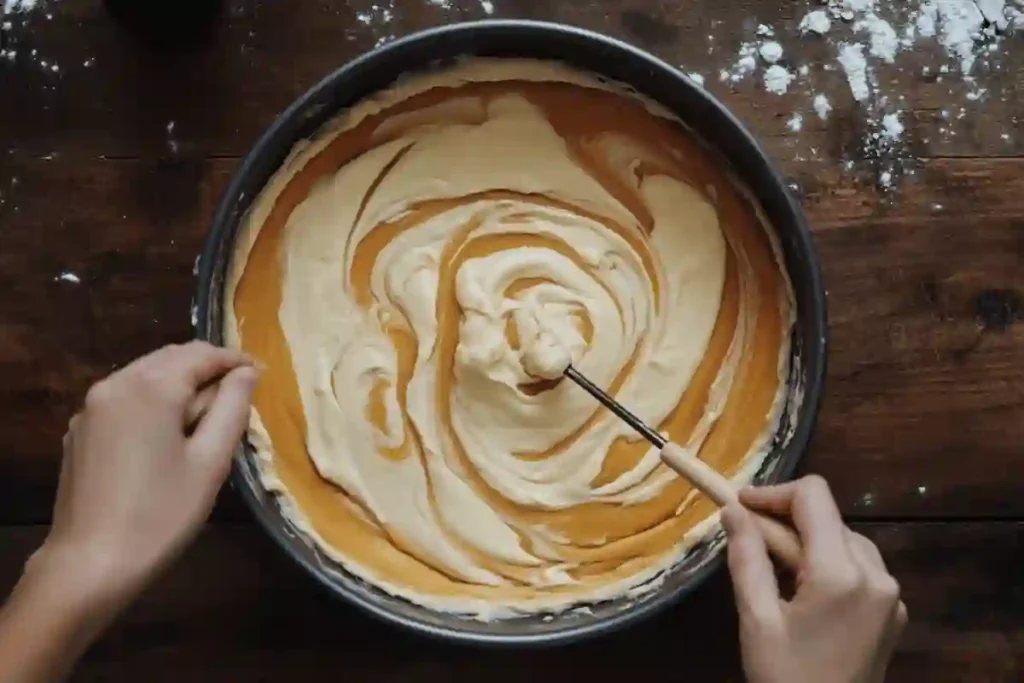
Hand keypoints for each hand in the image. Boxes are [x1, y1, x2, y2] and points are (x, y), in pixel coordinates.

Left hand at [32, 342, 256, 614]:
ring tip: (211, 413)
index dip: (236, 360)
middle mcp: (115, 384)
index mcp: (150, 387)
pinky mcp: (81, 431)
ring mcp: (92, 407)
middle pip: (171, 358)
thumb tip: (246, 373)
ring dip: (181, 383)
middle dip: (208, 368)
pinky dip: (154, 400)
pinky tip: (170, 432)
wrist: (90, 564)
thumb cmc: (161, 514)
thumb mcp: (210, 462)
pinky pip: (126, 398)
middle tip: (242, 392)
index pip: (201, 354)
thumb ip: (232, 408)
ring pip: (147, 375)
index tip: (263, 374)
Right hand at [722, 476, 906, 682]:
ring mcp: (891, 596)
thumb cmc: (785, 678)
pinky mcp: (894, 613)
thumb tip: (733, 510)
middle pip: (827, 518)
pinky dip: (827, 565)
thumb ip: (746, 556)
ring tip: (773, 573)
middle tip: (745, 541)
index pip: (812, 497)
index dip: (772, 493)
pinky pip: (859, 568)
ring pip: (843, 540)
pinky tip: (802, 593)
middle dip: (784, 522)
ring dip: (806, 543)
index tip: (738, 506)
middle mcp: (877, 575)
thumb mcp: (756, 619)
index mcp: (842, 573)